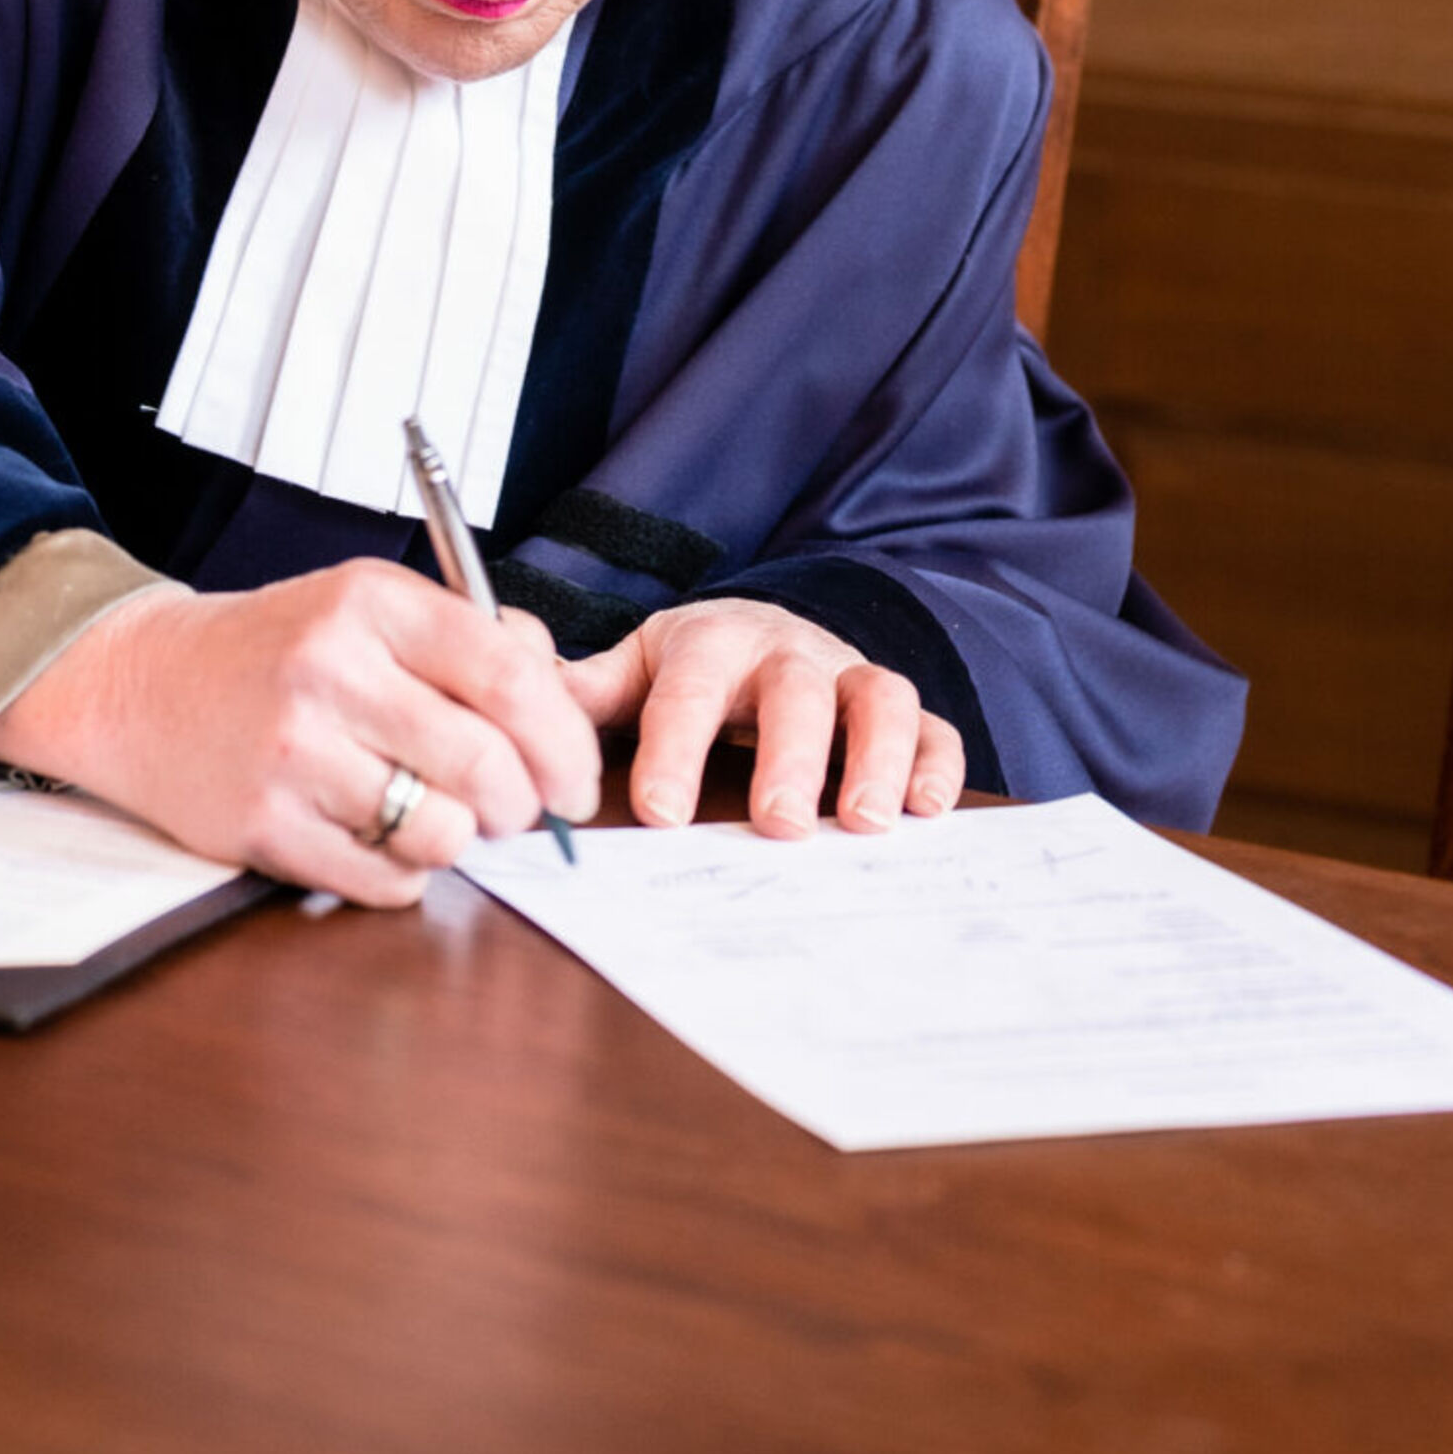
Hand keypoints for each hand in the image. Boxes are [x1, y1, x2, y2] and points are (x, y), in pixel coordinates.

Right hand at [0, 560, 600, 906]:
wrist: (140, 687)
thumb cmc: (277, 651)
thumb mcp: (367, 606)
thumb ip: (473, 637)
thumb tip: (563, 700)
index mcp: (370, 601)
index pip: (508, 676)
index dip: (564, 741)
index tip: (576, 780)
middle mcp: (331, 669)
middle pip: (485, 766)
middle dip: (521, 806)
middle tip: (514, 810)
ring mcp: (293, 752)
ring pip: (441, 833)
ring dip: (458, 839)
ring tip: (430, 813)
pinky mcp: (263, 825)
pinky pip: (385, 881)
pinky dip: (404, 874)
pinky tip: (375, 834)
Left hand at [563, 599, 965, 839]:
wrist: (763, 631)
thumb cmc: (693, 668)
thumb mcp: (635, 668)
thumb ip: (581, 689)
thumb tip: (515, 679)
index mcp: (711, 643)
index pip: (690, 689)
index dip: (675, 746)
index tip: (661, 810)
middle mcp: (787, 652)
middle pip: (794, 689)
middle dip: (788, 754)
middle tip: (777, 823)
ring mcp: (848, 676)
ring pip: (878, 697)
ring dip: (876, 756)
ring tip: (863, 822)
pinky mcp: (897, 709)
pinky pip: (934, 725)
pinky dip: (937, 763)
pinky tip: (927, 810)